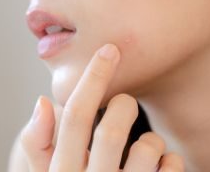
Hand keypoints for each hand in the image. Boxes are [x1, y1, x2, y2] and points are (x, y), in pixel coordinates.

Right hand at [19, 44, 184, 170]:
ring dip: (150, 139)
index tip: (110, 50)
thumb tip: (43, 102)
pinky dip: (170, 160)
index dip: (92, 78)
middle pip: (112, 129)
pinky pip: (171, 169)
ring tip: (143, 148)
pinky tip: (159, 167)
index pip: (73, 116)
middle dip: (123, 106)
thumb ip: (38, 144)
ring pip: (147, 150)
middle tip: (124, 105)